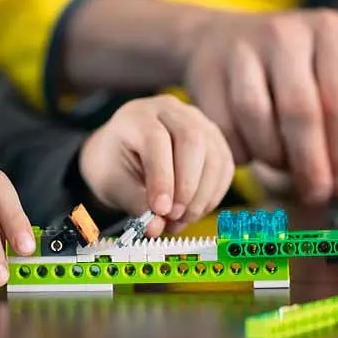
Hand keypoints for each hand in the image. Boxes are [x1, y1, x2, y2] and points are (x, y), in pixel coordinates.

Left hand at [79, 95, 234, 236]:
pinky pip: (224, 166)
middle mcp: (170, 110)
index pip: (157, 141)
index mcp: (138, 115)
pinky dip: (213, 194)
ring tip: (180, 220)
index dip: (162, 178)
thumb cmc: (114, 165)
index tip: (161, 211)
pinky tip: (195, 210)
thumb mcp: (113, 184)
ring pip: (214, 155)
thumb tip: (156, 227)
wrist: (122, 153)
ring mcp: (197, 121)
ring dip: (202, 196)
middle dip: (187, 186)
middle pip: (192, 141)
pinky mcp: (214, 138)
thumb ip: (134, 203)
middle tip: (174, 217)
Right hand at [181, 9, 337, 202]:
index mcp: (329, 32)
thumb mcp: (326, 77)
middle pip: (300, 110)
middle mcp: (285, 32)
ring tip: (282, 166)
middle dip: (310, 162)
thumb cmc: (292, 72)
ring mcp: (241, 48)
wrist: (223, 41)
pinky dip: (241, 150)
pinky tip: (252, 153)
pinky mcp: (206, 69)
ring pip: (257, 118)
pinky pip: (224, 125)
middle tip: (315, 193)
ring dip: (272, 155)